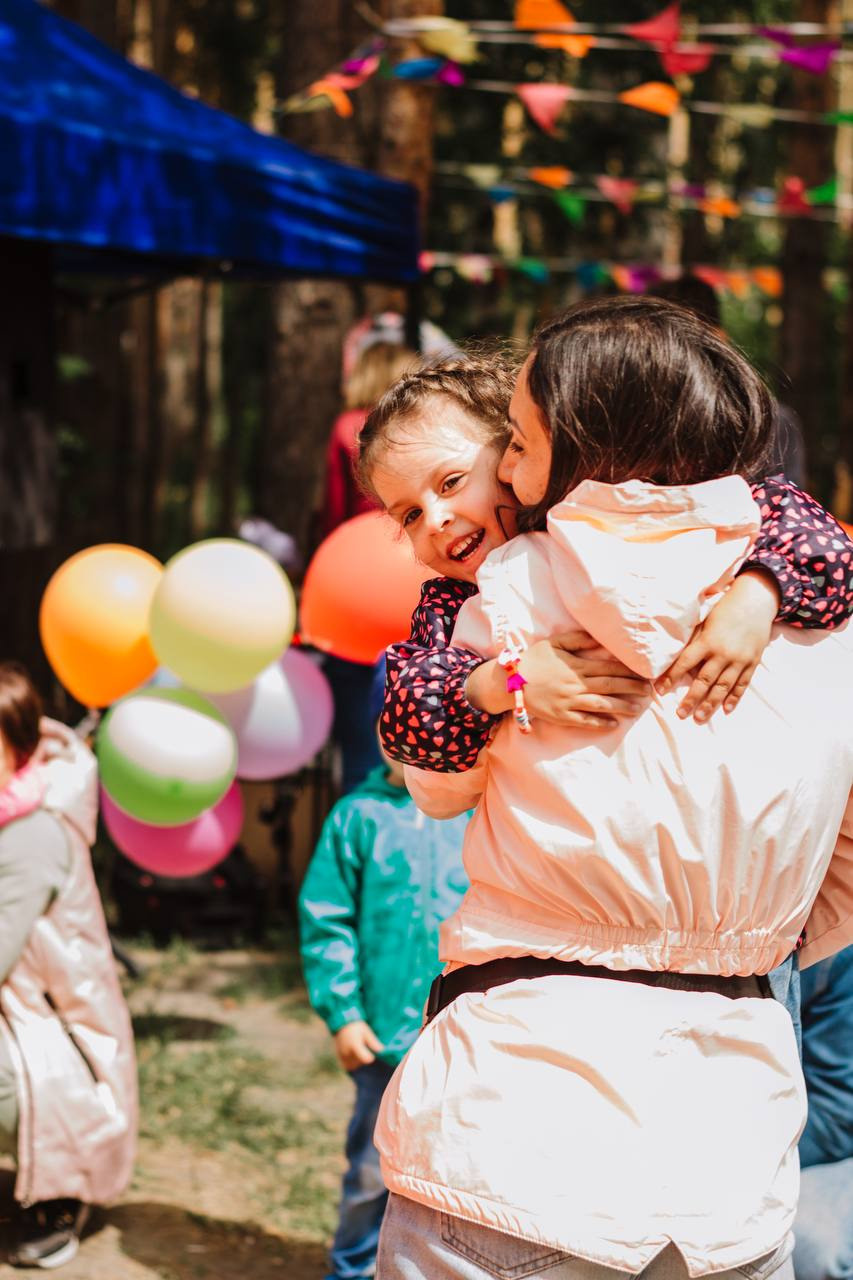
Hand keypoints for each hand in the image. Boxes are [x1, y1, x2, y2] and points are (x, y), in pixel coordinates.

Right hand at [333, 1021, 382, 1071]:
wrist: (341, 1024)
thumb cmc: (356, 1027)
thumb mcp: (366, 1031)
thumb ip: (373, 1042)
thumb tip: (381, 1050)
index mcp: (354, 1044)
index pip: (364, 1058)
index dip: (370, 1057)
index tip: (371, 1054)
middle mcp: (347, 1052)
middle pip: (359, 1063)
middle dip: (364, 1059)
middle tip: (365, 1050)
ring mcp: (341, 1056)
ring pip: (353, 1066)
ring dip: (358, 1063)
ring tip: (359, 1052)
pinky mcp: (339, 1058)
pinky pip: (347, 1066)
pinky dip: (352, 1064)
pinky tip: (354, 1056)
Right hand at [519, 631, 649, 729]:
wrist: (510, 682)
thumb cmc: (533, 660)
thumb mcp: (554, 643)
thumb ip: (578, 639)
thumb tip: (599, 638)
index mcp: (577, 666)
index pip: (609, 669)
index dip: (629, 672)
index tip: (645, 673)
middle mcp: (576, 685)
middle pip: (610, 687)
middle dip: (632, 689)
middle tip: (650, 691)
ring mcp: (569, 702)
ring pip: (601, 705)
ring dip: (622, 706)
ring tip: (638, 708)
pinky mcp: (561, 716)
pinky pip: (585, 721)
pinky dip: (600, 722)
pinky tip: (614, 723)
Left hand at [655, 571, 779, 721]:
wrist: (756, 601)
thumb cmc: (725, 610)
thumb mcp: (705, 622)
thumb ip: (694, 641)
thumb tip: (675, 657)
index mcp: (707, 641)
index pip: (685, 663)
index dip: (671, 677)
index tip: (659, 690)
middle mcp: (723, 653)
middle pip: (704, 681)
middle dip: (691, 699)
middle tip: (681, 714)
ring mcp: (739, 660)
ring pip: (723, 687)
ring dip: (710, 704)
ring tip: (699, 718)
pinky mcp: (753, 662)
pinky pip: (742, 684)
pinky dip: (734, 698)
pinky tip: (725, 709)